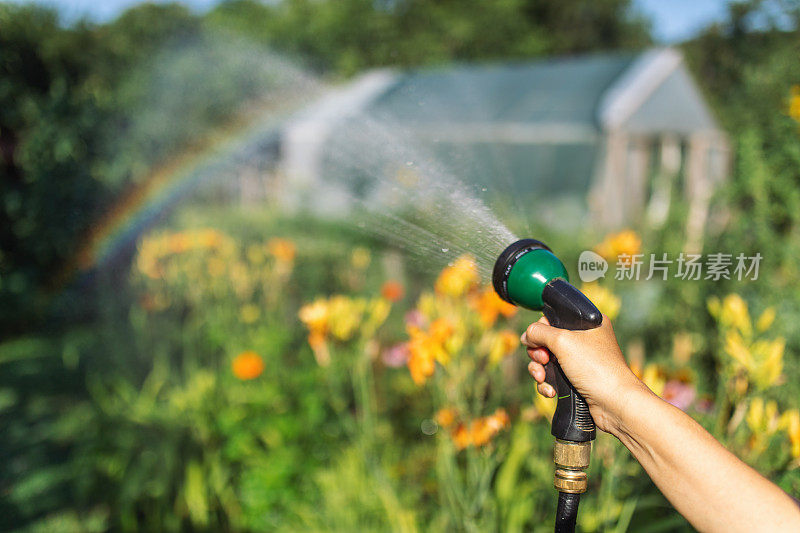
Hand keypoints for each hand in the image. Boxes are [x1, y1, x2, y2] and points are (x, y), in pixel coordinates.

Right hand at [521, 314, 647, 434]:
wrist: (614, 403)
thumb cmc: (596, 368)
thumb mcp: (563, 341)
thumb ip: (539, 332)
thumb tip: (526, 335)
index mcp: (588, 323)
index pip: (553, 319)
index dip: (541, 331)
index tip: (539, 343)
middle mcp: (585, 340)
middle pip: (546, 341)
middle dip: (538, 354)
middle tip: (542, 361)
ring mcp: (581, 362)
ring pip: (547, 361)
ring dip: (539, 371)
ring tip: (543, 379)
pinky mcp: (577, 381)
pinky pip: (553, 378)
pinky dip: (547, 384)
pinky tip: (552, 392)